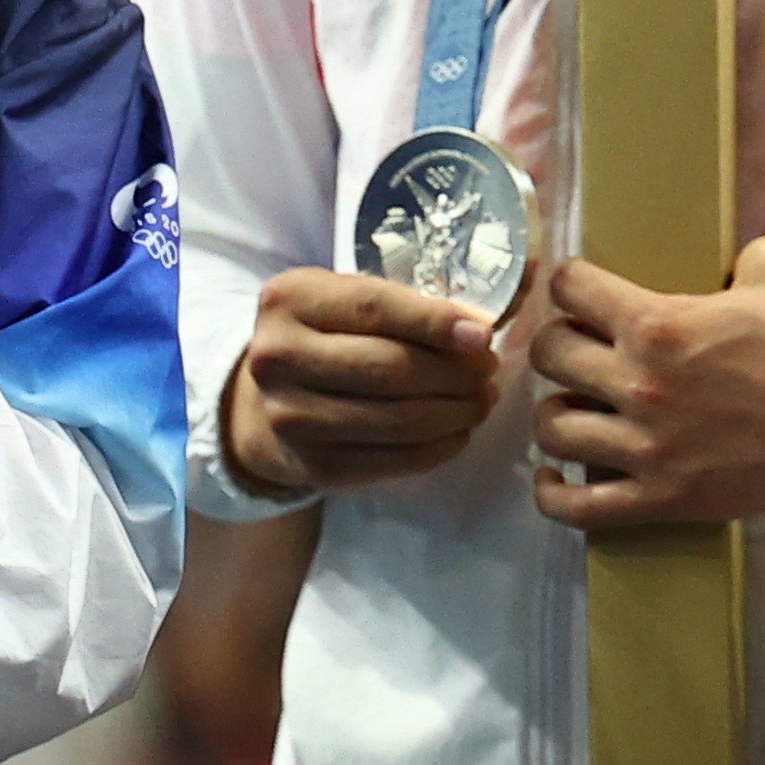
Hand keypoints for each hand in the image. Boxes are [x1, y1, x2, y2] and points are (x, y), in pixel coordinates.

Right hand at [220, 267, 503, 499]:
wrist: (268, 405)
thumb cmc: (326, 337)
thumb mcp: (350, 299)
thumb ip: (414, 299)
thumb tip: (496, 307)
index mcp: (290, 299)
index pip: (374, 308)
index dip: (435, 323)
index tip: (482, 334)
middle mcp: (279, 357)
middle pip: (390, 369)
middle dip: (454, 372)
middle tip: (487, 370)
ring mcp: (292, 418)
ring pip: (399, 420)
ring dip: (456, 412)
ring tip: (481, 399)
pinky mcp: (316, 466)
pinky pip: (397, 459)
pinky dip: (441, 446)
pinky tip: (458, 430)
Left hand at [523, 239, 764, 530]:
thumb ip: (733, 255)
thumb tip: (720, 270)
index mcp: (658, 324)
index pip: (568, 288)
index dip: (572, 282)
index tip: (583, 290)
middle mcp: (638, 386)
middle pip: (549, 354)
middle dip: (560, 341)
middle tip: (583, 345)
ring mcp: (645, 450)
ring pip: (551, 427)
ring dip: (558, 408)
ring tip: (578, 404)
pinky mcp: (661, 500)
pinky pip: (577, 506)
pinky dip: (551, 493)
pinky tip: (553, 475)